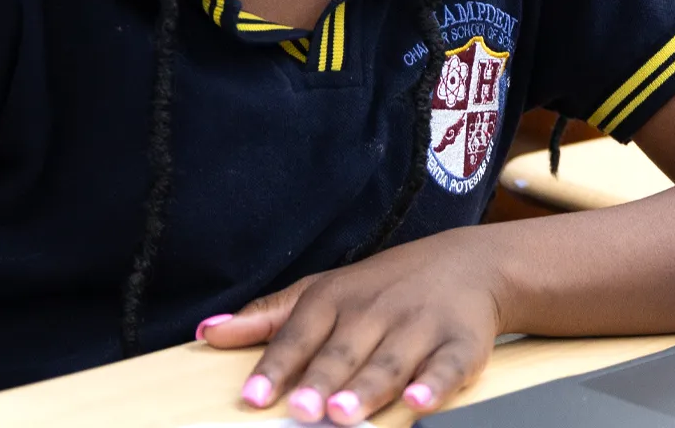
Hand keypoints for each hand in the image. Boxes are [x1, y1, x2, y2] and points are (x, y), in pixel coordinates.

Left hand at [197, 232, 504, 424]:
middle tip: (300, 409)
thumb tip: (208, 332)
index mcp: (337, 298)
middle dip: (321, 380)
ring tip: (342, 415)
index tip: (253, 395)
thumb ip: (269, 316)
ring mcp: (418, 327)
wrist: (466, 262)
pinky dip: (433, 386)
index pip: (300, 332)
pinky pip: (446, 368)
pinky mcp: (460, 345)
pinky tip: (418, 403)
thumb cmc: (382, 285)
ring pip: (389, 362)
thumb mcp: (323, 290)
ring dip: (366, 388)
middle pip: (343, 351)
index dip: (276, 364)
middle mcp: (375, 311)